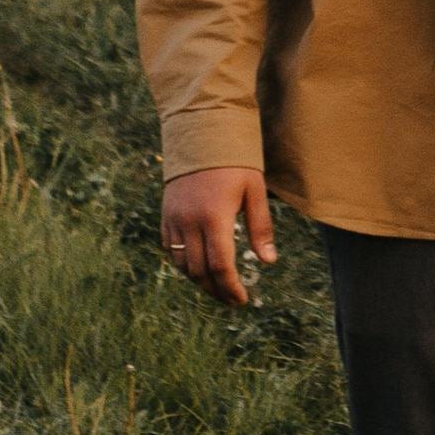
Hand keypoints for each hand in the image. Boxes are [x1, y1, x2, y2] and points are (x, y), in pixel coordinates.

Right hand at [161, 166, 275, 304]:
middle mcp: (189, 222)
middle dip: (216, 290)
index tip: (242, 300)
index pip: (220, 266)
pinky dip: (185, 264)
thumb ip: (261, 228)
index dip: (230, 288)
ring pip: (182, 265)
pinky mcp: (166, 216)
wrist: (200, 134)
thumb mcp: (255, 191)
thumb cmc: (234, 162)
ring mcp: (174, 220)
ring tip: (218, 287)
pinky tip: (200, 267)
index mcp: (214, 217)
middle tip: (232, 300)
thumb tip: (268, 262)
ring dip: (199, 281)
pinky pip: (172, 250)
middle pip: (199, 272)